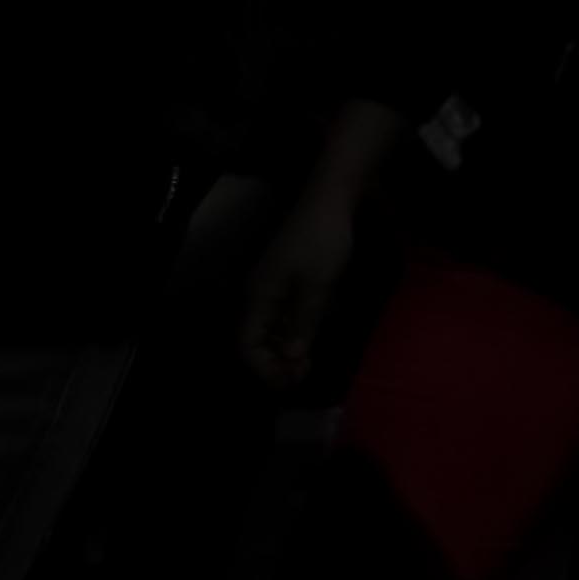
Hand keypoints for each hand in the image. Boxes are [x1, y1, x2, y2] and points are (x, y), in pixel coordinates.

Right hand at [236, 179, 358, 388]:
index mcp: (258, 297)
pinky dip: (296, 329)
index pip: (246, 344)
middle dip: (277, 361)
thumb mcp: (318, 286)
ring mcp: (274, 286)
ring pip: (274, 329)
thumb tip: (292, 359)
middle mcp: (260, 295)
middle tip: (303, 376)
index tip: (288, 381)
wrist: (332, 198)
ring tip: (308, 365)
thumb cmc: (322, 240)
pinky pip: (286, 314)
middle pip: (258, 340)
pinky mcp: (290, 279)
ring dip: (288, 348)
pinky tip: (312, 338)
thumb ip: (303, 323)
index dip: (263, 367)